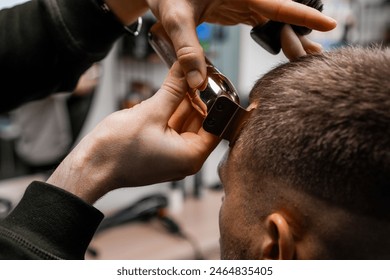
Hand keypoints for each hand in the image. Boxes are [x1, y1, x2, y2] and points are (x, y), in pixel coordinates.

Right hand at [47, 63, 218, 203]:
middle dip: (198, 98)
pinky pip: (172, 127)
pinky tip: (171, 92)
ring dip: (183, 102)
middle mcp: (185, 158)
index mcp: (191, 156)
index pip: (216, 125)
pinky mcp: (160, 150)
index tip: (213, 81)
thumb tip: (186, 69)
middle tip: (196, 74)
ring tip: (182, 78)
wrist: (90, 167)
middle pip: (201, 123)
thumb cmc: (116, 152)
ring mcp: (172, 155)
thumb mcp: (150, 112)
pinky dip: (171, 111)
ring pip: (185, 123)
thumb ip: (173, 89)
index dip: (215, 101)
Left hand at [145, 0, 336, 87]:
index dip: (304, 16)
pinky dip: (274, 34)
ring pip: (274, 19)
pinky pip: (262, 22)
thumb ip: (187, 50)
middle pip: (281, 14)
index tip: (329, 26)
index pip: (278, 4)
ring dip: (289, 36)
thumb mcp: (176, 20)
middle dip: (300, 33)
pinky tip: (283, 46)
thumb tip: (198, 83)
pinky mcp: (236, 9)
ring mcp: (243, 2)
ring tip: (306, 54)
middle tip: (317, 55)